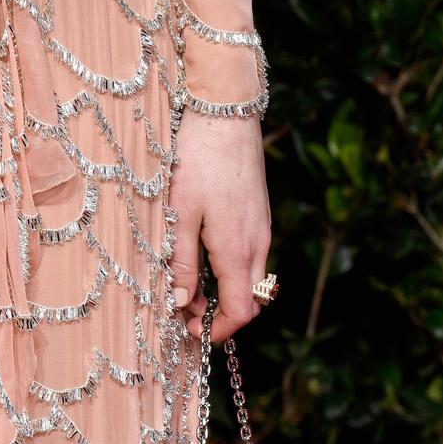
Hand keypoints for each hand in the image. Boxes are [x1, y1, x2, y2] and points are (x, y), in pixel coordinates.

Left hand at [168, 108, 271, 342]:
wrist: (226, 113)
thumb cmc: (198, 160)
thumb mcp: (180, 215)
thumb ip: (183, 263)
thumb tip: (182, 302)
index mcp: (237, 251)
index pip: (241, 313)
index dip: (217, 330)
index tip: (190, 329)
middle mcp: (257, 245)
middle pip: (250, 303)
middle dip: (220, 315)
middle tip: (186, 309)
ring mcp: (263, 231)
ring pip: (252, 282)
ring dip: (225, 293)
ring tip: (191, 283)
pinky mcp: (260, 217)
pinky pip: (252, 259)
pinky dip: (231, 272)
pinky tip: (205, 256)